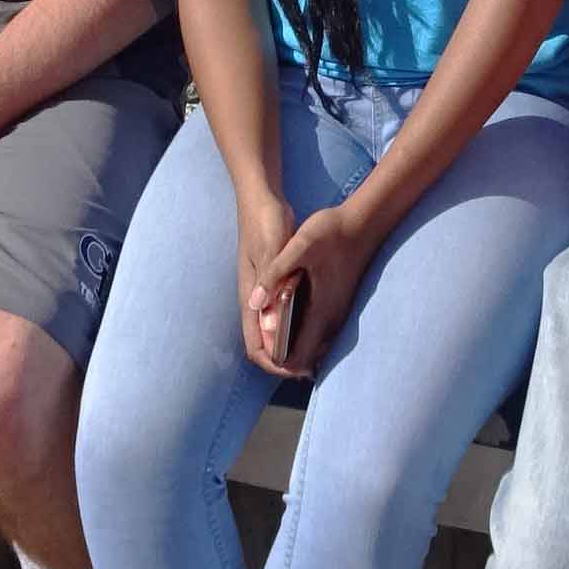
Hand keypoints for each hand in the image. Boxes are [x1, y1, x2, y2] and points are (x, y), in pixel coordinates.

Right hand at [234, 183, 300, 369]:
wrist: (260, 197)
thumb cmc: (264, 222)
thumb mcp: (271, 250)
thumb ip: (270, 283)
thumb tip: (269, 322)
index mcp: (251, 296)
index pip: (256, 345)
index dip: (274, 364)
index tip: (298, 371)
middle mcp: (254, 298)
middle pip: (265, 343)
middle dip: (285, 360)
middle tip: (314, 367)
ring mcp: (263, 290)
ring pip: (274, 330)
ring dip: (291, 345)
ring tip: (317, 352)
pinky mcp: (274, 281)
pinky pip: (282, 313)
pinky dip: (295, 326)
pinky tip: (315, 323)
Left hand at [250, 203, 381, 378]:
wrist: (365, 223)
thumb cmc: (332, 232)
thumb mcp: (299, 246)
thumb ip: (275, 273)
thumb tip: (254, 303)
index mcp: (321, 313)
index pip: (297, 359)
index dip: (276, 362)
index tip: (260, 352)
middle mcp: (332, 320)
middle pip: (304, 358)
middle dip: (281, 357)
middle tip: (260, 342)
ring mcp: (337, 314)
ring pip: (312, 346)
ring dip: (291, 345)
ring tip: (268, 331)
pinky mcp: (338, 305)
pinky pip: (318, 333)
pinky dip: (300, 333)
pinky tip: (285, 316)